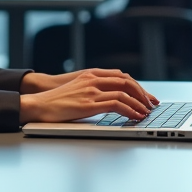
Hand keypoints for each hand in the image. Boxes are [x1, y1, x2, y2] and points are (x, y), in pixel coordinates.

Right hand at [19, 69, 158, 123]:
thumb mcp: (77, 88)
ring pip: (124, 92)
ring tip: (146, 112)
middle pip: (127, 81)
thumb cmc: (56, 99)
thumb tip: (108, 98)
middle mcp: (93, 79)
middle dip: (143, 93)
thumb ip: (92, 88)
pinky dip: (130, 110)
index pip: (121, 76)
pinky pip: (116, 105)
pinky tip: (135, 116)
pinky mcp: (89, 104)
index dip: (137, 85)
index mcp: (91, 74)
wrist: (39, 103)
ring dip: (139, 103)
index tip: (146, 95)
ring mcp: (91, 91)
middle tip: (152, 103)